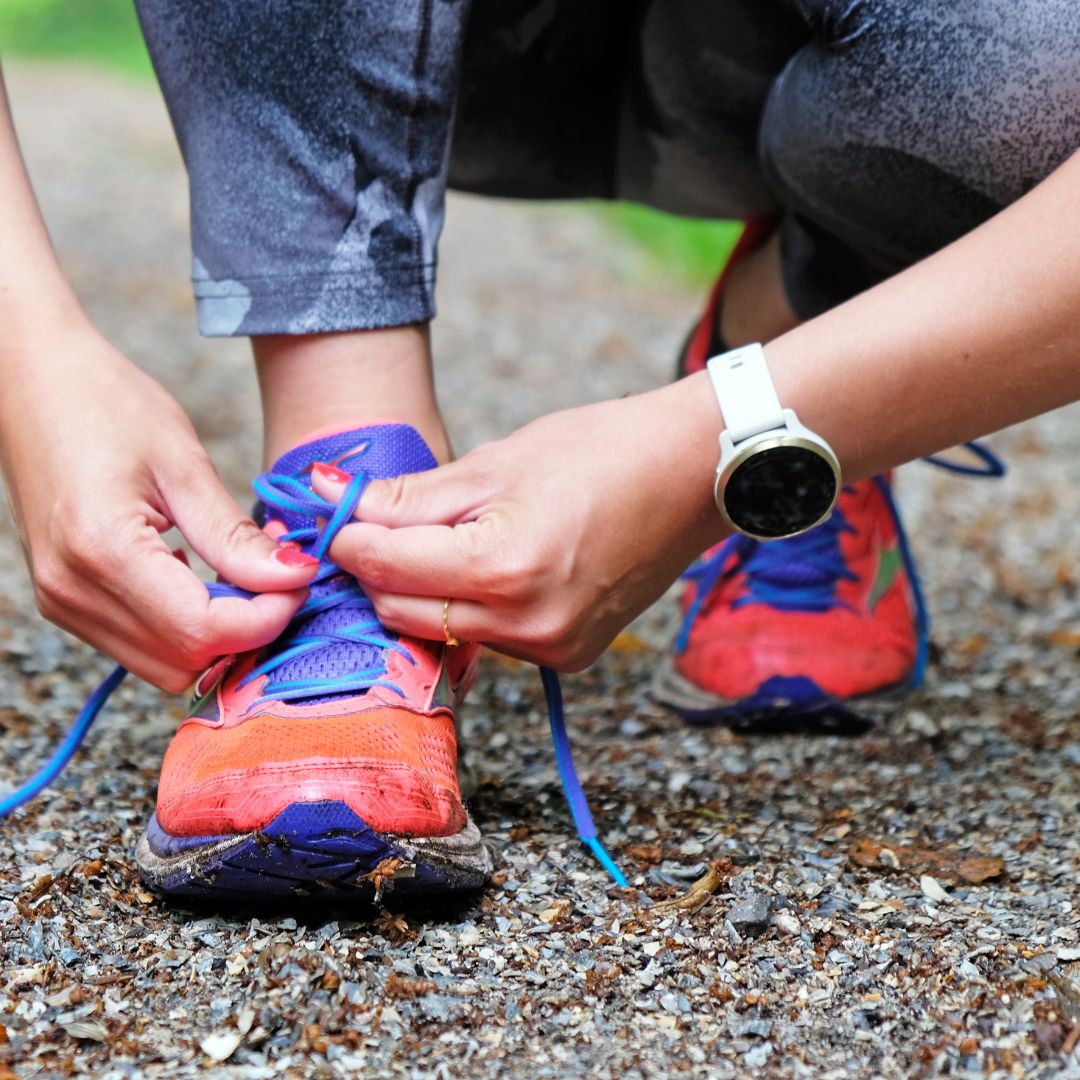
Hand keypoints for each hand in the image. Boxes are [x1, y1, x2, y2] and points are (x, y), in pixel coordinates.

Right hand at [0, 328, 318, 690]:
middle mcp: (73, 591)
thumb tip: (295, 575)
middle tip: (279, 576)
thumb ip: (235, 535)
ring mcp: (62, 602)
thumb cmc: (104, 403)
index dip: (267, 616)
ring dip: (218, 634)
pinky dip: (185, 626)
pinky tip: (204, 577)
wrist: (30, 382)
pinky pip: (141, 644)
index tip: (301, 578)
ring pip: (164, 665)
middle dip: (247, 631)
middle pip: (186, 661)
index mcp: (103, 551)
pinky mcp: (65, 601)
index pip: (204, 630)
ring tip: (244, 573)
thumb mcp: (183, 462)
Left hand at [311, 375, 726, 668]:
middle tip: (380, 526)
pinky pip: (487, 639)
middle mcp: (527, 625)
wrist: (689, 475)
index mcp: (504, 568)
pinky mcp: (566, 656)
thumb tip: (332, 501)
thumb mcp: (496, 462)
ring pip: (442, 631)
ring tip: (446, 538)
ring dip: (423, 591)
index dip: (348, 540)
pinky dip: (470, 608)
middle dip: (379, 571)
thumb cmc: (599, 451)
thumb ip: (409, 497)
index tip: (335, 515)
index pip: (386, 568)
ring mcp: (550, 648)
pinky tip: (491, 566)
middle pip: (402, 613)